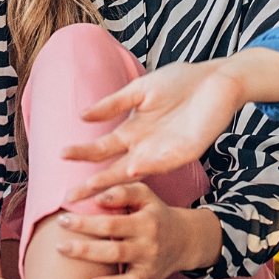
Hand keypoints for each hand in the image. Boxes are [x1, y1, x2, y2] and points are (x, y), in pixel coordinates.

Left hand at [56, 184, 217, 278]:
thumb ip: (121, 191)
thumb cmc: (155, 213)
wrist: (185, 239)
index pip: (112, 224)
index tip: (62, 219)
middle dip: (85, 251)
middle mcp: (148, 249)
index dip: (86, 222)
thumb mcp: (145, 195)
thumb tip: (96, 196)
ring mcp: (149, 271)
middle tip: (59, 246)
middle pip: (115, 252)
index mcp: (145, 224)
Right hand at [63, 60, 244, 203]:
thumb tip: (82, 115)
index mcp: (134, 131)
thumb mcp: (141, 90)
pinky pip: (163, 162)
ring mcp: (164, 151)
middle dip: (91, 183)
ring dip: (115, 182)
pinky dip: (148, 167)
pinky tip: (132, 170)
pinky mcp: (186, 151)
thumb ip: (114, 104)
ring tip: (93, 190)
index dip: (82, 153)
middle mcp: (145, 146)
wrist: (219, 80)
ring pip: (134, 172)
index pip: (102, 147)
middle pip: (113, 168)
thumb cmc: (181, 82)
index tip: (60, 158)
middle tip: (67, 198)